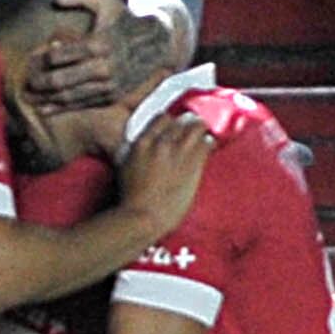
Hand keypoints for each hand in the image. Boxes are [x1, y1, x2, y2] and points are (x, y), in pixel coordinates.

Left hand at [27, 0, 179, 115]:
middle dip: (40, 83)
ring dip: (47, 100)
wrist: (157, 44)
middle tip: (26, 83)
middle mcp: (103, 67)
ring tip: (30, 99)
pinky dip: (62, 108)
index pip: (59, 55)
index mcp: (98, 43)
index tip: (31, 59)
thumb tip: (55, 1)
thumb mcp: (106, 1)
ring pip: (70, 96)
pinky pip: (82, 104)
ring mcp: (108, 84)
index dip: (41, 59)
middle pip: (61, 80)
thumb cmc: (126, 20)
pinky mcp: (112, 96)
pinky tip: (46, 110)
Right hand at [119, 111, 216, 232]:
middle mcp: (162, 143)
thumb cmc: (132, 198)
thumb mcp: (125, 166)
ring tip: (203, 135)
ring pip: (198, 128)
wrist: (143, 216)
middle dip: (189, 123)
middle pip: (183, 120)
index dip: (172, 121)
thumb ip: (136, 150)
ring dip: (201, 131)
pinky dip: (209, 143)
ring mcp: (179, 153)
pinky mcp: (193, 165)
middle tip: (193, 128)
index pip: (163, 117)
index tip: (176, 126)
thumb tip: (143, 145)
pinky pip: (207, 144)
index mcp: (143, 142)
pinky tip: (209, 146)